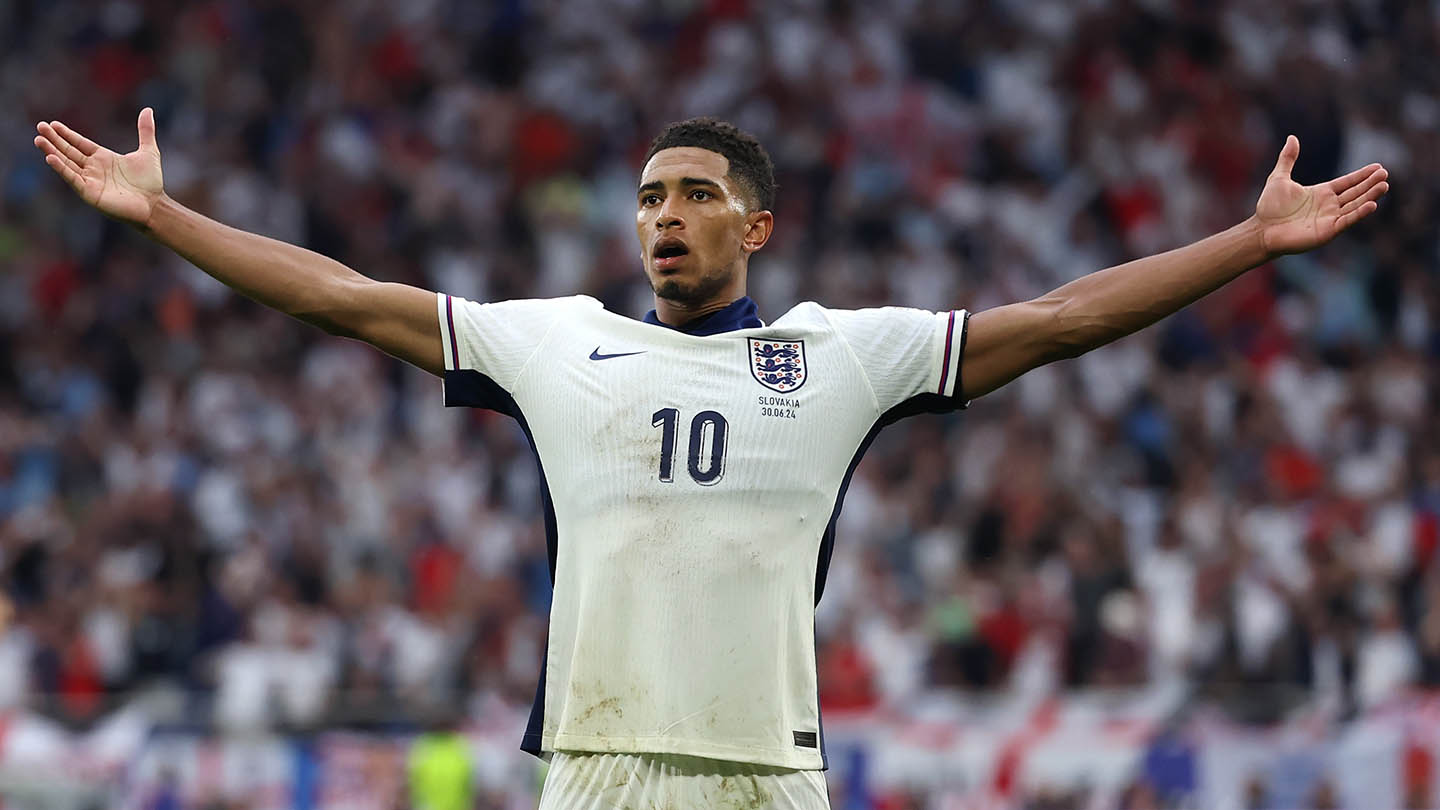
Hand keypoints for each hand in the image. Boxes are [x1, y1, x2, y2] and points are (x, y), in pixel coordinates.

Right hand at [33, 108, 164, 227]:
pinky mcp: (90, 193)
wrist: (155, 205)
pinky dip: (62, 169)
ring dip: (52, 152)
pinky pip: (73, 179)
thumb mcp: (149, 151)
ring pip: (67, 164)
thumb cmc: (151, 182)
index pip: (80, 144)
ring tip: (39, 140)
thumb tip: (148, 110)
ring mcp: (90, 181)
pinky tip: (51, 158)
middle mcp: (94, 169)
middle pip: (69, 151)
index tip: (53, 124)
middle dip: (54, 140)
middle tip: (40, 127)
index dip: (67, 134)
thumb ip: (145, 131)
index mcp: (103, 158)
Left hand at [1254, 135, 1388, 255]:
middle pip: (1355, 192)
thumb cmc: (1269, 207)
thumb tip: (1292, 138)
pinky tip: (1372, 205)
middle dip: (1370, 184)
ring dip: (1370, 196)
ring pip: (1355, 205)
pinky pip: (1347, 221)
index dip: (1362, 175)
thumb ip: (1288, 159)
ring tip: (1384, 186)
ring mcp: (1330, 218)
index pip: (1347, 182)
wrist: (1261, 230)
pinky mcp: (1327, 231)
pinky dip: (1359, 213)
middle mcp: (1329, 205)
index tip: (1378, 167)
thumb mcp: (1279, 178)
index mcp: (1321, 192)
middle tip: (1385, 174)